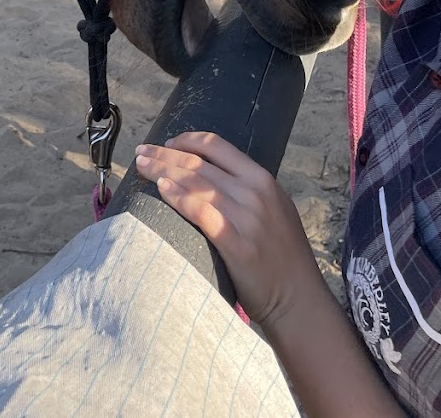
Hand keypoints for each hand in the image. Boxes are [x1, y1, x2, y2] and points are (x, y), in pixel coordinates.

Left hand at [135, 131, 324, 327]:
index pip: (217, 146)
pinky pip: (201, 211)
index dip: (187, 140)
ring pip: (195, 183)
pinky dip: (179, 197)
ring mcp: (247, 218)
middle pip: (199, 163)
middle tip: (141, 152)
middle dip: (164, 154)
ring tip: (141, 167)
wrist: (299, 300)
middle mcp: (255, 193)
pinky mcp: (237, 244)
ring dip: (163, 171)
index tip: (166, 143)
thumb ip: (246, 189)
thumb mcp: (274, 209)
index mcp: (263, 180)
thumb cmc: (282, 257)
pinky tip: (161, 190)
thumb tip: (207, 175)